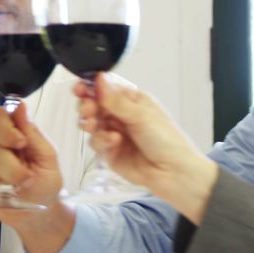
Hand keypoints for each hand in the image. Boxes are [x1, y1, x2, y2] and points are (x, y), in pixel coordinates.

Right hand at [0, 103, 63, 225]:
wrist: (39, 211)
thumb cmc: (45, 181)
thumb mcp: (47, 157)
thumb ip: (33, 132)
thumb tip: (20, 106)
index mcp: (11, 129)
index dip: (5, 129)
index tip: (21, 143)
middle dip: (9, 165)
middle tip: (26, 177)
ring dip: (1, 179)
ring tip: (14, 186)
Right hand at [78, 74, 217, 222]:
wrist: (173, 173)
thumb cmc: (167, 141)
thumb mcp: (141, 115)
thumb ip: (116, 100)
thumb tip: (99, 80)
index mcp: (132, 100)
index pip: (105, 88)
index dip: (90, 87)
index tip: (80, 89)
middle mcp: (121, 115)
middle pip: (93, 104)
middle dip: (87, 105)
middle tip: (88, 109)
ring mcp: (114, 133)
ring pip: (90, 123)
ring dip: (90, 122)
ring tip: (94, 124)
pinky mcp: (110, 152)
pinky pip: (95, 142)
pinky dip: (101, 140)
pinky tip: (114, 142)